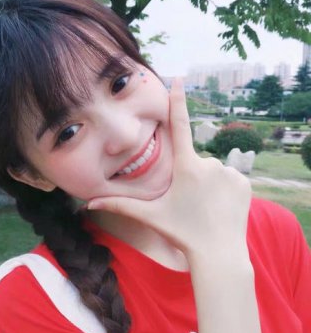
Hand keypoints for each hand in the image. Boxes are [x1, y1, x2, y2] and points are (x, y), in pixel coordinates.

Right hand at [87, 78, 251, 258]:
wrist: (218, 253)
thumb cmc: (181, 233)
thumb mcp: (150, 216)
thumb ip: (119, 206)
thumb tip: (88, 205)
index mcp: (185, 167)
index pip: (179, 125)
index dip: (177, 100)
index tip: (178, 78)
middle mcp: (209, 163)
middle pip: (194, 162)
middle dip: (190, 176)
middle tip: (190, 202)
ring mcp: (229, 172)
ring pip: (211, 170)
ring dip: (206, 183)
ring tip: (204, 207)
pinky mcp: (244, 182)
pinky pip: (228, 177)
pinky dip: (222, 188)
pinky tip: (219, 207)